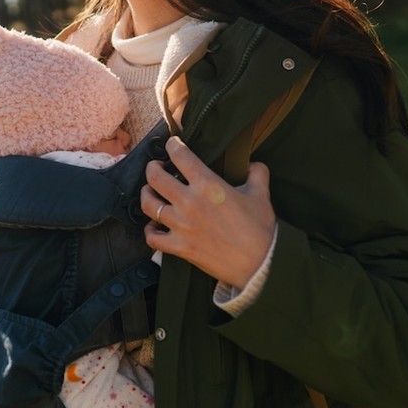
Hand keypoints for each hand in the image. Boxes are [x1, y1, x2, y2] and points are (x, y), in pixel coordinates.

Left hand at [141, 136, 276, 287]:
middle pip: (155, 177)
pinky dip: (150, 230)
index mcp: (208, 185)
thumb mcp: (261, 194)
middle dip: (152, 167)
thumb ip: (257, 174)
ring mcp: (181, 225)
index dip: (172, 145)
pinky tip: (154, 225)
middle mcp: (189, 202)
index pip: (180, 156)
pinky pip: (152, 238)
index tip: (172, 143)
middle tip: (157, 166)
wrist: (259, 264)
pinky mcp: (179, 247)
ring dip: (146, 195)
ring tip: (150, 192)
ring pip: (148, 205)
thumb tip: (254, 164)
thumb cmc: (260, 228)